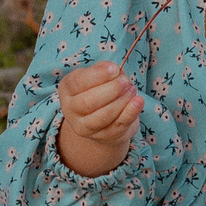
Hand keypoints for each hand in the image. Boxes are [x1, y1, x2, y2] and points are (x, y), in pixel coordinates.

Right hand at [54, 59, 140, 176]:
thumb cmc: (98, 90)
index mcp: (67, 90)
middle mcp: (71, 110)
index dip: (97, 75)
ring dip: (121, 100)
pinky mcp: (104, 137)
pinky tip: (138, 101)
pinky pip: (119, 125)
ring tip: (132, 89)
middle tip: (126, 81)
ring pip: (104, 116)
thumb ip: (103, 69)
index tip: (115, 68)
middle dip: (111, 90)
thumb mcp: (96, 75)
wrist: (102, 119)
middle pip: (88, 102)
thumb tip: (116, 70)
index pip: (78, 82)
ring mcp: (86, 127)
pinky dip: (131, 112)